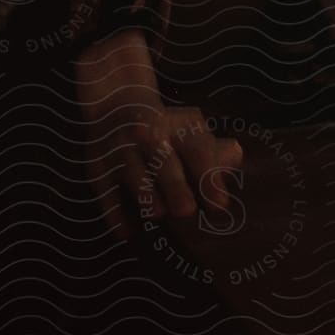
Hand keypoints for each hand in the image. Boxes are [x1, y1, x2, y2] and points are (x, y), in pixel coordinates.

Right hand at [74, 28, 243, 239]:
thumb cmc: (163, 127)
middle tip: (186, 211)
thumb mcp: (188, 128)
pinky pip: (106, 194)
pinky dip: (115, 214)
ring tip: (159, 214)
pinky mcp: (98, 167)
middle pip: (165, 163)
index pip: (196, 150)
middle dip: (177, 189)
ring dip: (148, 198)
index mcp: (176, 125)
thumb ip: (212, 149)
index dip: (208, 178)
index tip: (218, 206)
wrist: (115, 104)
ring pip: (135, 178)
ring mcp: (121, 151)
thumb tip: (235, 158)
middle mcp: (147, 135)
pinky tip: (126, 230)